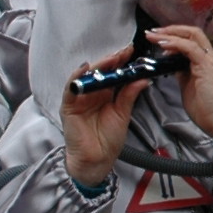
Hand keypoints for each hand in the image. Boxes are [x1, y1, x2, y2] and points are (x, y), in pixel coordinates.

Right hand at [58, 46, 152, 187]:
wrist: (97, 161)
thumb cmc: (108, 140)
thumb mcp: (123, 114)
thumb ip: (130, 95)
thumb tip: (143, 77)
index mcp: (106, 94)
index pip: (113, 73)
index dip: (121, 62)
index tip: (133, 52)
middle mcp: (92, 93)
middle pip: (100, 72)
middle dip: (112, 60)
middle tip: (124, 52)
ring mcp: (80, 98)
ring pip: (87, 76)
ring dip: (98, 66)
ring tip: (111, 59)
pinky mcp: (69, 106)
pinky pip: (71, 88)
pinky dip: (77, 77)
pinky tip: (86, 69)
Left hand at [147, 23, 212, 145]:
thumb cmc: (206, 108)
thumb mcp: (188, 85)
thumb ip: (182, 72)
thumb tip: (171, 64)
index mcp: (206, 61)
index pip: (192, 38)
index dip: (174, 34)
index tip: (157, 37)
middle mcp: (210, 57)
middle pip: (192, 32)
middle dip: (170, 29)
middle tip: (153, 32)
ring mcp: (209, 60)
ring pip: (191, 36)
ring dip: (169, 34)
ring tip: (154, 36)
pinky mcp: (206, 67)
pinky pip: (190, 48)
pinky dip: (175, 44)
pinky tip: (163, 45)